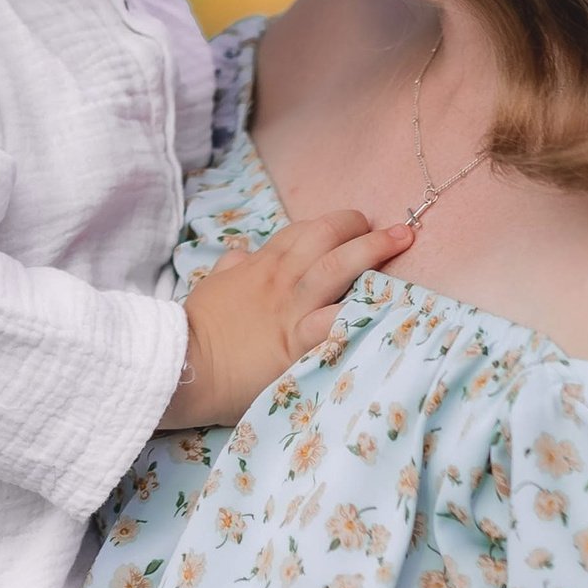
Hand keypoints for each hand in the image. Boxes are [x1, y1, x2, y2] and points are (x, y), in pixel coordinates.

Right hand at [164, 208, 411, 427]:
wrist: (185, 363)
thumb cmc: (196, 328)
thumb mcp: (213, 287)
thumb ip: (231, 268)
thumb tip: (241, 255)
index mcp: (260, 265)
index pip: (302, 231)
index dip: (333, 224)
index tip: (355, 225)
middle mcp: (281, 279)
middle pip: (326, 237)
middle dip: (361, 228)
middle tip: (394, 231)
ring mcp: (292, 308)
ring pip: (338, 267)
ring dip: (373, 251)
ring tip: (402, 241)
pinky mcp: (298, 342)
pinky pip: (338, 321)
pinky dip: (366, 311)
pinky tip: (393, 305)